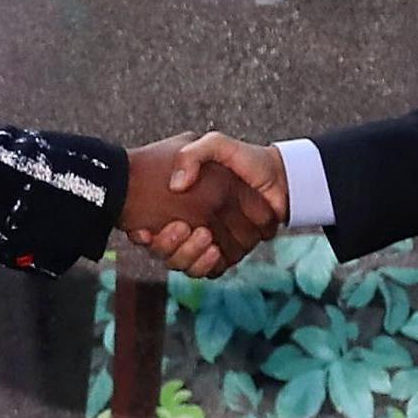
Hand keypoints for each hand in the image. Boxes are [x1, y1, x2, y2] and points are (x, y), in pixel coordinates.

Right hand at [140, 130, 287, 277]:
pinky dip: (206, 265)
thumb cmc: (243, 160)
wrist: (276, 177)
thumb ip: (192, 156)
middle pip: (163, 250)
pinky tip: (214, 250)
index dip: (141, 233)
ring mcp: (204, 242)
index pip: (148, 227)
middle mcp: (187, 225)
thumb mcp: (214, 145)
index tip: (140, 230)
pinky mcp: (223, 255)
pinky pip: (207, 271)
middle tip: (178, 228)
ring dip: (187, 254)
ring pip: (183, 263)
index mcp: (179, 203)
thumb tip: (176, 186)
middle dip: (165, 245)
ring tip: (203, 236)